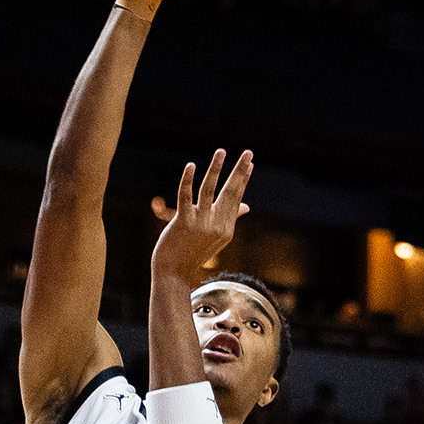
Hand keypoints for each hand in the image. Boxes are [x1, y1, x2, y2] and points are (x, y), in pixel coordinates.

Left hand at [152, 149, 252, 276]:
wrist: (173, 272)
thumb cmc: (193, 251)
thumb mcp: (216, 237)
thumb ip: (230, 218)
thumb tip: (246, 206)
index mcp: (226, 228)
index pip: (236, 198)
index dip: (242, 179)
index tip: (250, 163)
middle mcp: (217, 225)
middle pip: (230, 192)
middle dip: (239, 171)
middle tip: (248, 152)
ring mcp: (200, 224)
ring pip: (209, 191)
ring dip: (215, 169)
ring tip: (221, 151)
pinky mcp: (183, 222)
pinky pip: (186, 197)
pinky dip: (188, 180)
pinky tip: (191, 165)